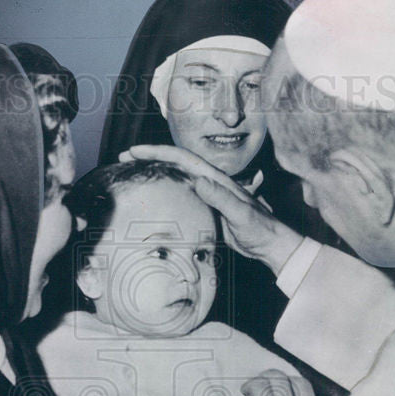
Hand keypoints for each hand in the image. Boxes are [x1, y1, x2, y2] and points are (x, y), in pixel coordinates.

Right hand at [119, 144, 302, 275]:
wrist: (270, 244)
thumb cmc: (259, 229)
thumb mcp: (241, 215)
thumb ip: (222, 198)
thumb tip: (198, 181)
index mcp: (215, 179)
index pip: (182, 159)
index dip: (157, 152)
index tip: (134, 151)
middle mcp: (209, 183)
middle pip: (175, 163)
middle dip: (149, 157)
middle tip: (124, 157)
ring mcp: (207, 196)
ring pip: (176, 177)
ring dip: (154, 171)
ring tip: (131, 172)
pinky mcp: (205, 209)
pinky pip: (180, 194)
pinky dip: (164, 190)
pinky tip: (153, 196)